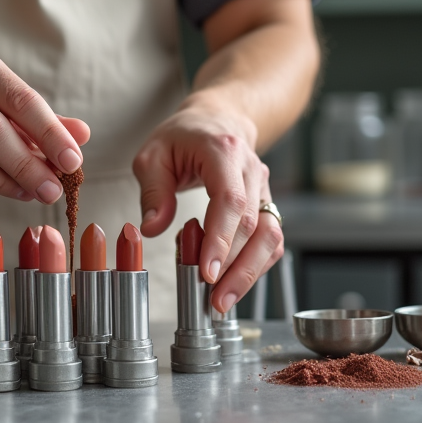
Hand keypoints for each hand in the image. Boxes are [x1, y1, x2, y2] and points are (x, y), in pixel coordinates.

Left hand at [133, 95, 283, 312]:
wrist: (219, 120)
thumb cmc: (183, 136)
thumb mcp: (153, 154)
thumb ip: (153, 191)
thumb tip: (151, 229)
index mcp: (223, 152)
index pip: (230, 201)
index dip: (221, 239)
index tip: (207, 272)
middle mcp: (251, 171)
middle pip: (254, 225)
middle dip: (235, 268)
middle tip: (212, 300)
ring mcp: (264, 189)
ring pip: (270, 237)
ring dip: (250, 273)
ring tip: (223, 302)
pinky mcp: (267, 206)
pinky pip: (271, 241)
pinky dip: (256, 266)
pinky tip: (234, 286)